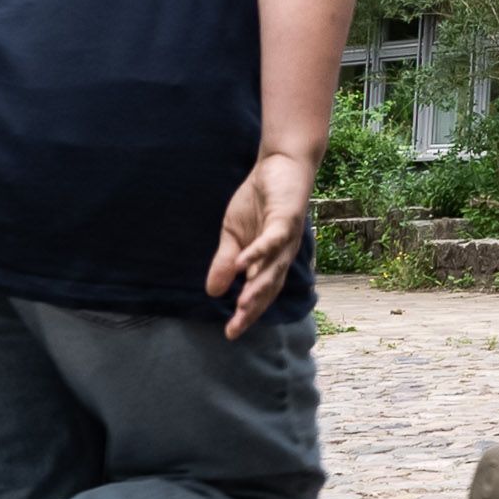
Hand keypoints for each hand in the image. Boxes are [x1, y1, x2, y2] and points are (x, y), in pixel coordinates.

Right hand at [208, 151, 313, 338]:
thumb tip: (212, 292)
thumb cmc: (258, 201)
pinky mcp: (287, 219)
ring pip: (273, 268)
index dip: (247, 313)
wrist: (279, 165)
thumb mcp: (233, 235)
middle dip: (252, 309)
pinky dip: (258, 252)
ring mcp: (286, 238)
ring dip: (257, 287)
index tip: (230, 334)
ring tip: (241, 306)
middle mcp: (281, 255)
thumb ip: (225, 262)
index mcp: (268, 260)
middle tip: (235, 329)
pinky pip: (272, 239)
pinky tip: (243, 264)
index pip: (259, 293)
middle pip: (268, 287)